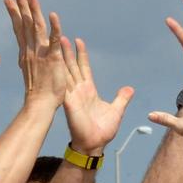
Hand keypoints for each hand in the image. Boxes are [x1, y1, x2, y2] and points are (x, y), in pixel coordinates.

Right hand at [5, 0, 67, 105]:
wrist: (40, 105)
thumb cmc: (37, 93)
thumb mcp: (29, 72)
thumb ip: (26, 61)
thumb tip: (21, 56)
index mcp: (26, 53)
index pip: (19, 28)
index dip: (15, 13)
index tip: (9, 0)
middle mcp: (31, 50)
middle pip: (25, 23)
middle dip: (21, 5)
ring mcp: (41, 53)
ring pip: (36, 27)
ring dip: (34, 10)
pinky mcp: (53, 59)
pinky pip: (54, 40)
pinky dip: (54, 28)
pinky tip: (53, 15)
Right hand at [59, 36, 133, 153]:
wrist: (94, 145)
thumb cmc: (102, 131)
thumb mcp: (116, 110)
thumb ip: (122, 98)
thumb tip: (130, 88)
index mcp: (89, 91)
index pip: (84, 68)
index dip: (81, 54)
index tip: (78, 41)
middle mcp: (79, 91)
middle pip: (72, 66)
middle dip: (67, 52)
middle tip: (61, 36)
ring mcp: (72, 96)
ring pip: (65, 73)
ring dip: (60, 59)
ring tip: (55, 44)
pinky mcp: (68, 103)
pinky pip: (62, 86)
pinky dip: (58, 75)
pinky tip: (52, 63)